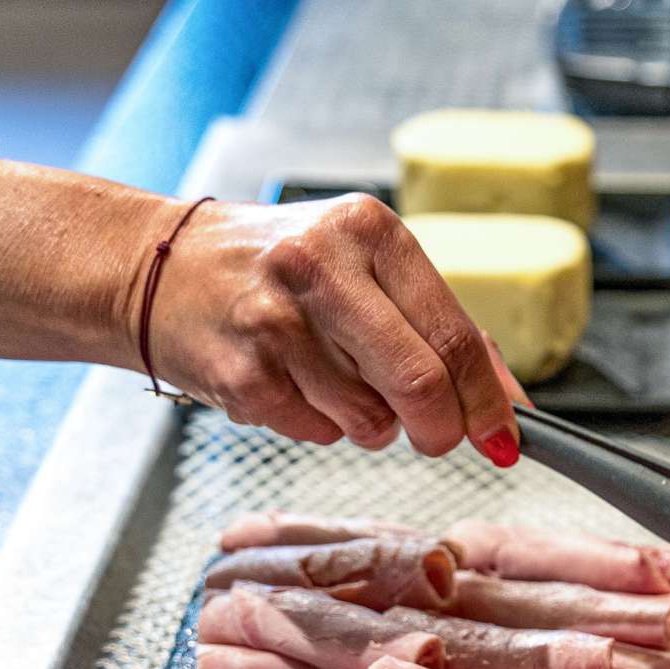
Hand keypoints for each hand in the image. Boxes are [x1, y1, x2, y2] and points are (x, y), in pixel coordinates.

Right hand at [148, 193, 519, 459]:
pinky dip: (320, 426)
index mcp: (368, 232)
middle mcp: (320, 268)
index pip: (454, 334)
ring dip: (371, 425)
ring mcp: (275, 323)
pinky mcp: (241, 375)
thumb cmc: (275, 270)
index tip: (504, 435)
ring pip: (370, 421)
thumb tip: (511, 403)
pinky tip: (290, 384)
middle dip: (440, 428)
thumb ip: (441, 329)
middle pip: (421, 383)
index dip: (488, 400)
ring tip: (333, 381)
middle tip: (435, 435)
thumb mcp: (363, 268)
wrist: (158, 268)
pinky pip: (319, 434)